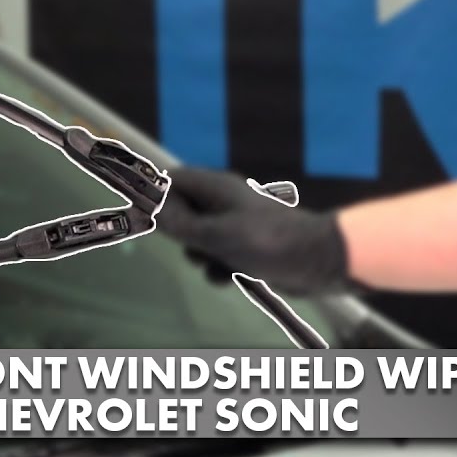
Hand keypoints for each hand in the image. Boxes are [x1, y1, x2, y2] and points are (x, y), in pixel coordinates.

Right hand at [158, 167, 356, 296]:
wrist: (319, 262)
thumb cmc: (268, 242)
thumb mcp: (217, 234)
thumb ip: (179, 223)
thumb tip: (145, 205)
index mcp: (217, 188)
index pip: (173, 180)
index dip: (152, 194)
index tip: (137, 214)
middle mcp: (224, 203)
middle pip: (182, 212)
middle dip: (180, 233)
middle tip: (190, 244)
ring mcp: (235, 226)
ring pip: (198, 240)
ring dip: (201, 255)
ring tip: (219, 261)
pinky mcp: (245, 248)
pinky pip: (218, 257)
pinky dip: (220, 268)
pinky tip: (235, 277)